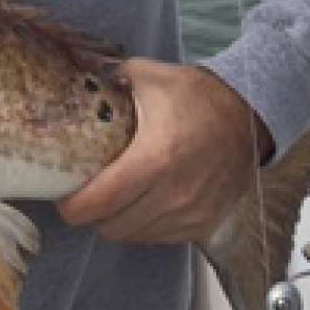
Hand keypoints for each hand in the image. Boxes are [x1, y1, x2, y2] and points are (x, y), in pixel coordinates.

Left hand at [56, 59, 269, 244]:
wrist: (247, 114)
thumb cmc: (195, 95)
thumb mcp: (147, 76)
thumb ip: (108, 77)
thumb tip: (75, 71)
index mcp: (155, 158)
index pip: (101, 201)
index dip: (74, 207)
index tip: (62, 199)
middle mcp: (174, 194)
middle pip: (113, 226)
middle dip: (91, 215)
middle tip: (83, 196)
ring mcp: (192, 213)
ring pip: (136, 236)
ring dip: (117, 223)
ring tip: (109, 200)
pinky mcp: (205, 224)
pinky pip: (161, 238)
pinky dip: (144, 227)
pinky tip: (139, 204)